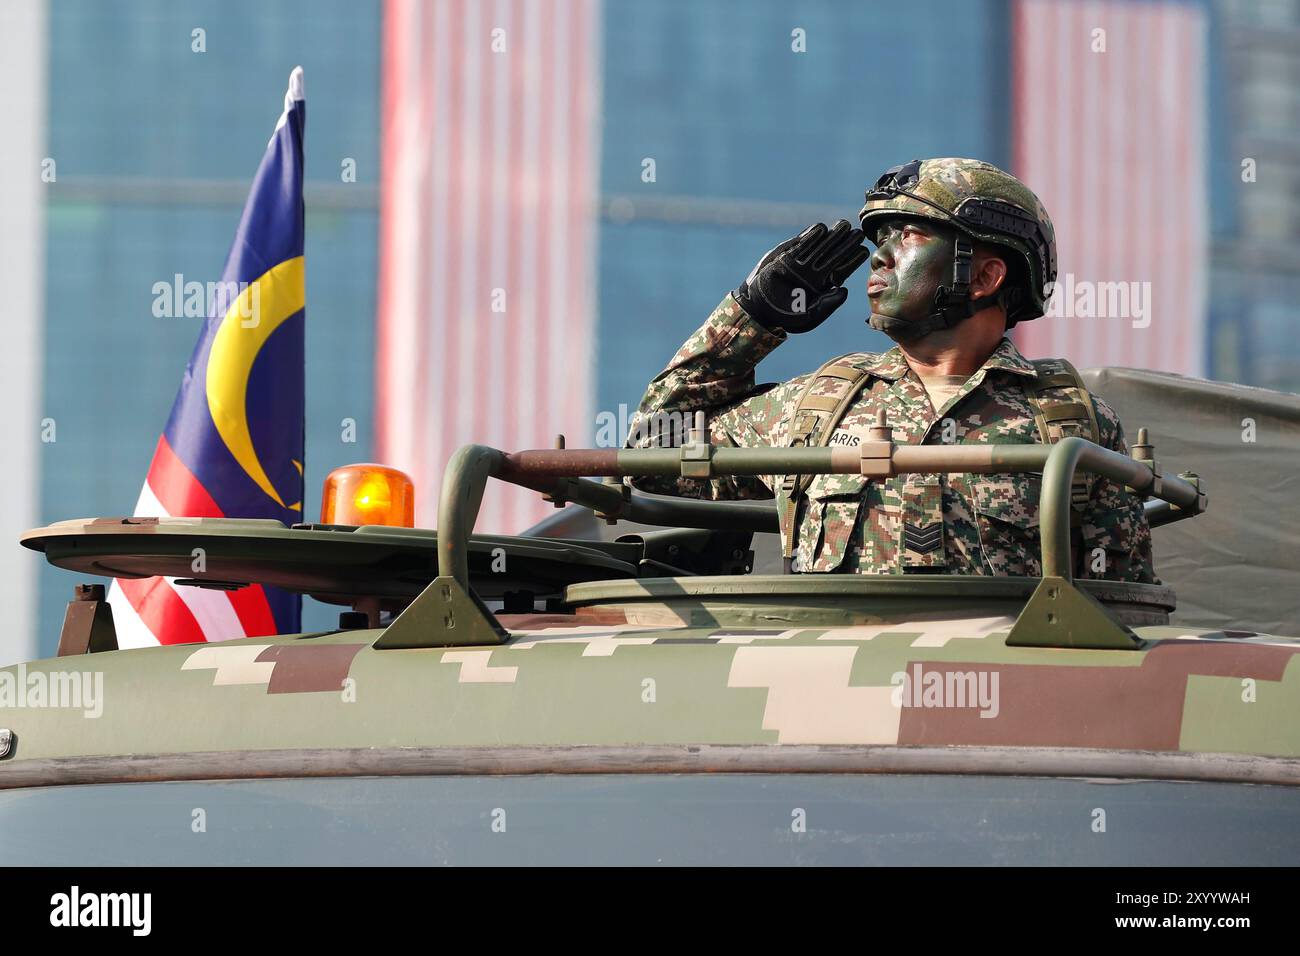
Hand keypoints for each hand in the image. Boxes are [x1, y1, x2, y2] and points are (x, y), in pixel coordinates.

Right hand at [733, 220, 869, 332]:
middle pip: (835, 254)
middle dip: (846, 243)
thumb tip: (844, 290)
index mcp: (824, 286)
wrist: (760, 310)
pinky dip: (810, 236)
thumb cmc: (786, 317)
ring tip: (844, 225)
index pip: (843, 269)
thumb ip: (828, 306)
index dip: (853, 260)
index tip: (863, 250)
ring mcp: (802, 262)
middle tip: (857, 233)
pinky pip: (801, 244)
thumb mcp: (809, 318)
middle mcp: (815, 272)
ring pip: (820, 246)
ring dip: (832, 235)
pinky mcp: (787, 256)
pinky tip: (821, 229)